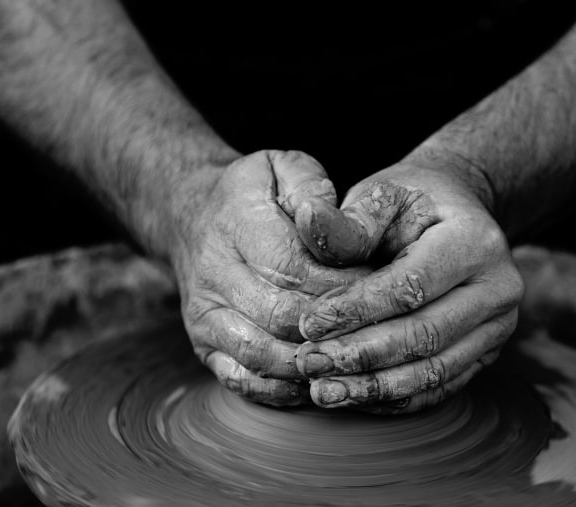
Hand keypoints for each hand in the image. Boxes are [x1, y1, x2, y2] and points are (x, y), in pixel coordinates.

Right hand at [167, 150, 365, 405]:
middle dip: (337, 328)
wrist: (193, 217)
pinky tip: (320, 380)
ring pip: (265, 356)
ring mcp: (205, 316)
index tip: (382, 289)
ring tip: (357, 359)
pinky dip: (285, 390)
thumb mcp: (285, 168)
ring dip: (315, 364)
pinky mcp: (205, 347)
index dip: (343, 286)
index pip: (294, 268)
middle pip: (283, 317)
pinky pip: (244, 381)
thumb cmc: (257, 193)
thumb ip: (313, 190)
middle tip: (380, 331)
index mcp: (237, 225)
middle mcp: (213, 274)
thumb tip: (327, 223)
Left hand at [293, 160, 523, 412]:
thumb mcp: (383, 196)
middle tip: (309, 364)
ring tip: (324, 391)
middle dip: (362, 355)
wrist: (454, 215)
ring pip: (434, 370)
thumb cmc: (410, 203)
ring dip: (375, 387)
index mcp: (476, 240)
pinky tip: (353, 397)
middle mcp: (499, 288)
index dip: (358, 309)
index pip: (412, 286)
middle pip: (426, 334)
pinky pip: (440, 387)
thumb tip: (308, 220)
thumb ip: (350, 222)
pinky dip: (395, 398)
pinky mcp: (486, 354)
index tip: (309, 324)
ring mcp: (498, 326)